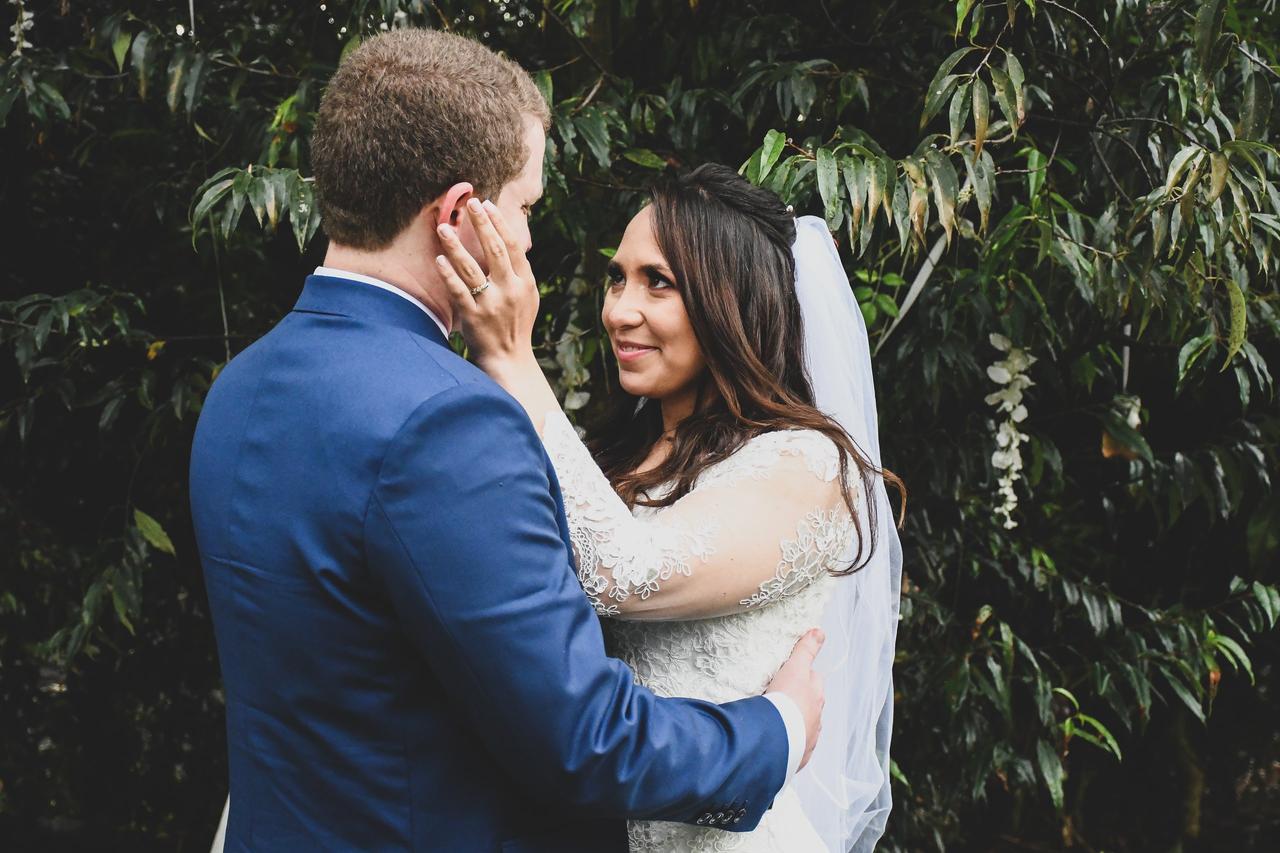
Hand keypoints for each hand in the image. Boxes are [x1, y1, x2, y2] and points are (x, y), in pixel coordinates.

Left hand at [435, 198, 538, 369]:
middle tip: (470, 204)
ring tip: (444, 227)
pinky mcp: (474, 317)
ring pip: (472, 268)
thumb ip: (519, 273)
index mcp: (525, 284)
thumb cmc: (516, 326)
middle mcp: (510, 291)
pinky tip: (439, 259)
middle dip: (482, 224)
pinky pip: (459, 291)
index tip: (487, 205)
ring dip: (457, 246)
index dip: (500, 224)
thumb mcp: (528, 298)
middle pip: (496, 250)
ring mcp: (492, 304)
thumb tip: (508, 243)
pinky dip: (448, 274)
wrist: (510, 360)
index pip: (513, 246)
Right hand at [765, 628, 824, 770]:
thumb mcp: (794, 668)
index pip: (813, 681)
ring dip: (793, 724)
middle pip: (810, 705)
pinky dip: (787, 745)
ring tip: (776, 721)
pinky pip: (794, 749)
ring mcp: (807, 739)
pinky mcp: (796, 757)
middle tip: (780, 697)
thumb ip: (806, 650)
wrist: (776, 736)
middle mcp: (816, 719)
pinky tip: (776, 742)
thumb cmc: (785, 700)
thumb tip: (819, 632)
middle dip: (800, 702)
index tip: (791, 675)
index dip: (803, 676)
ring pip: (803, 728)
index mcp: (815, 697)